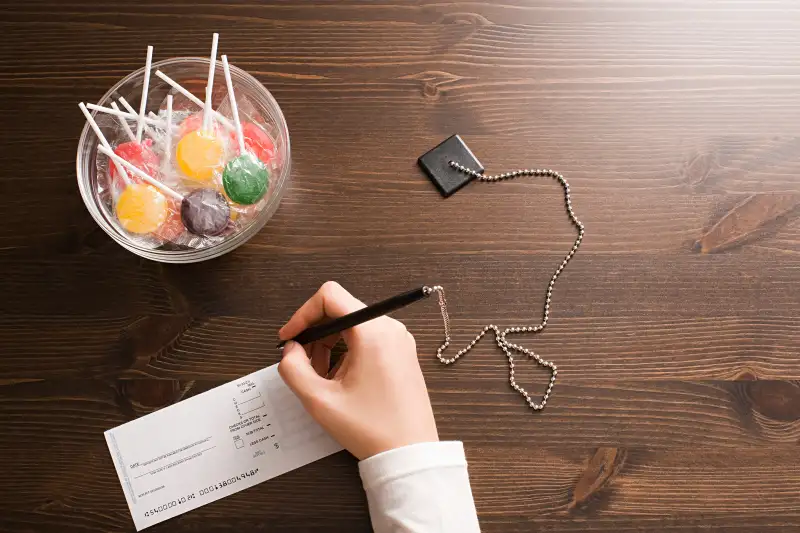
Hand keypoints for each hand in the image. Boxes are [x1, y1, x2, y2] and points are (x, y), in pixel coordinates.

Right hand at [278, 281, 438, 459]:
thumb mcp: (320, 401)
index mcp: (373, 332)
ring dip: (329, 343)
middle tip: (301, 362)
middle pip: (341, 309)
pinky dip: (346, 351)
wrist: (410, 453)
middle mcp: (390, 328)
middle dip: (315, 333)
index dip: (302, 314)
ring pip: (353, 325)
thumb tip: (289, 350)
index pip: (330, 296)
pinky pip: (367, 338)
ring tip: (319, 376)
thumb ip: (293, 369)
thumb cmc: (372, 429)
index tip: (289, 338)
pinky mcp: (402, 352)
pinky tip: (338, 378)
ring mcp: (399, 339)